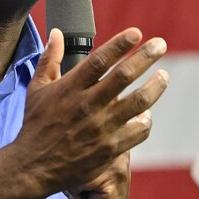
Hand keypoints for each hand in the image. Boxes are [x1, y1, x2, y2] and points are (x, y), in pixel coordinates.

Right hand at [16, 27, 166, 194]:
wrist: (34, 165)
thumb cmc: (36, 123)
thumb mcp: (37, 88)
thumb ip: (49, 59)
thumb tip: (57, 33)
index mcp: (69, 88)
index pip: (99, 60)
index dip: (119, 45)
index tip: (136, 33)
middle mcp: (87, 105)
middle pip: (123, 76)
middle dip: (145, 57)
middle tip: (160, 45)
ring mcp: (101, 128)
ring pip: (138, 102)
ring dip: (155, 86)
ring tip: (164, 75)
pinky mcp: (110, 148)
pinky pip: (138, 131)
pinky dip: (146, 121)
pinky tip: (147, 113)